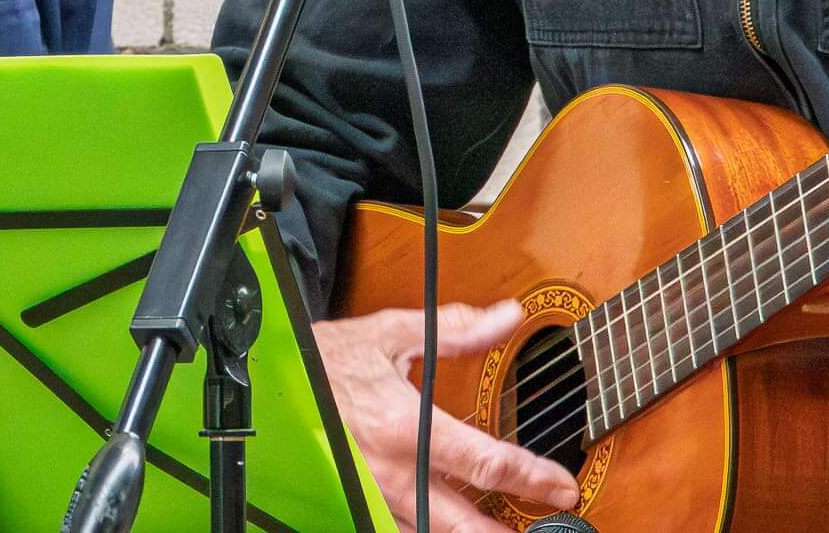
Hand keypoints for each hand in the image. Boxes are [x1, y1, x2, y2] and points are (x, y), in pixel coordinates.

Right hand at [313, 300, 579, 532]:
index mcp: (405, 426)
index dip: (530, 478)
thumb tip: (506, 316)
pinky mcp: (357, 503)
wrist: (268, 383)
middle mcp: (391, 471)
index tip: (561, 487)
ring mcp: (372, 495)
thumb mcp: (391, 334)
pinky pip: (399, 529)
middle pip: (462, 521)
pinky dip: (431, 530)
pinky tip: (452, 526)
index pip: (484, 463)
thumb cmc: (326, 359)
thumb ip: (455, 329)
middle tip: (548, 530)